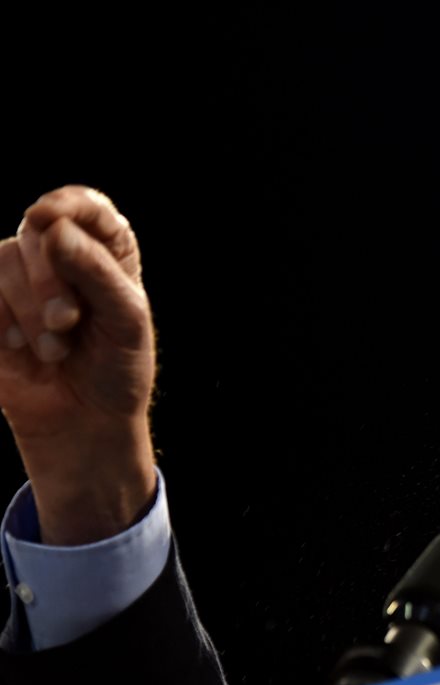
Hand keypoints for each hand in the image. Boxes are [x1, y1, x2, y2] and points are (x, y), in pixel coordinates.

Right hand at [0, 186, 156, 544]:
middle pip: (38, 233)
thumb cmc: (118, 369)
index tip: (49, 217)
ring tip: (56, 349)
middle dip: (50, 280)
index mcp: (109, 253)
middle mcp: (64, 258)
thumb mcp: (125, 321)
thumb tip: (53, 227)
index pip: (86, 207)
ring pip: (5, 260)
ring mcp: (24, 280)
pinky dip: (4, 323)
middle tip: (68, 321)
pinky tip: (25, 351)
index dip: (67, 204)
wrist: (86, 423)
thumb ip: (96, 272)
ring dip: (30, 309)